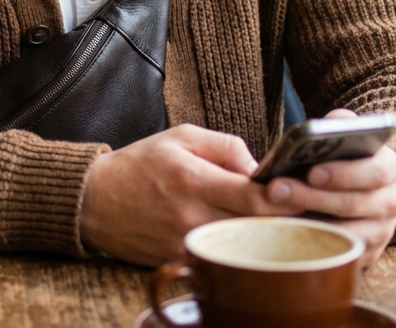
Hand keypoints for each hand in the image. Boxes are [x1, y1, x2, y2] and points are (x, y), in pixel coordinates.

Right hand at [79, 123, 300, 264]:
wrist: (94, 200)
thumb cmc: (140, 163)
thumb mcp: (181, 136)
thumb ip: (226, 146)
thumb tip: (260, 168)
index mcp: (193, 179)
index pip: (254, 196)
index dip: (285, 195)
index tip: (301, 188)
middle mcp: (191, 216)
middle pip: (256, 225)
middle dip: (283, 216)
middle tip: (300, 204)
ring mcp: (187, 243)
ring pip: (243, 244)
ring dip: (264, 233)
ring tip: (277, 218)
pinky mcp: (181, 259)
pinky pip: (222, 255)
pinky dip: (238, 246)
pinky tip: (247, 235)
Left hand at [263, 109, 395, 267]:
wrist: (359, 184)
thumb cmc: (342, 154)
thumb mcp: (343, 132)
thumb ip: (332, 126)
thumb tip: (303, 133)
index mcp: (388, 167)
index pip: (374, 172)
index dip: (343, 173)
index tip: (311, 172)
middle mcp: (390, 202)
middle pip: (352, 205)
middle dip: (311, 197)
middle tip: (275, 189)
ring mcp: (380, 232)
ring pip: (345, 233)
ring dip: (306, 223)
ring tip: (273, 212)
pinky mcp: (366, 254)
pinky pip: (339, 255)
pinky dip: (311, 245)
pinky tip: (283, 233)